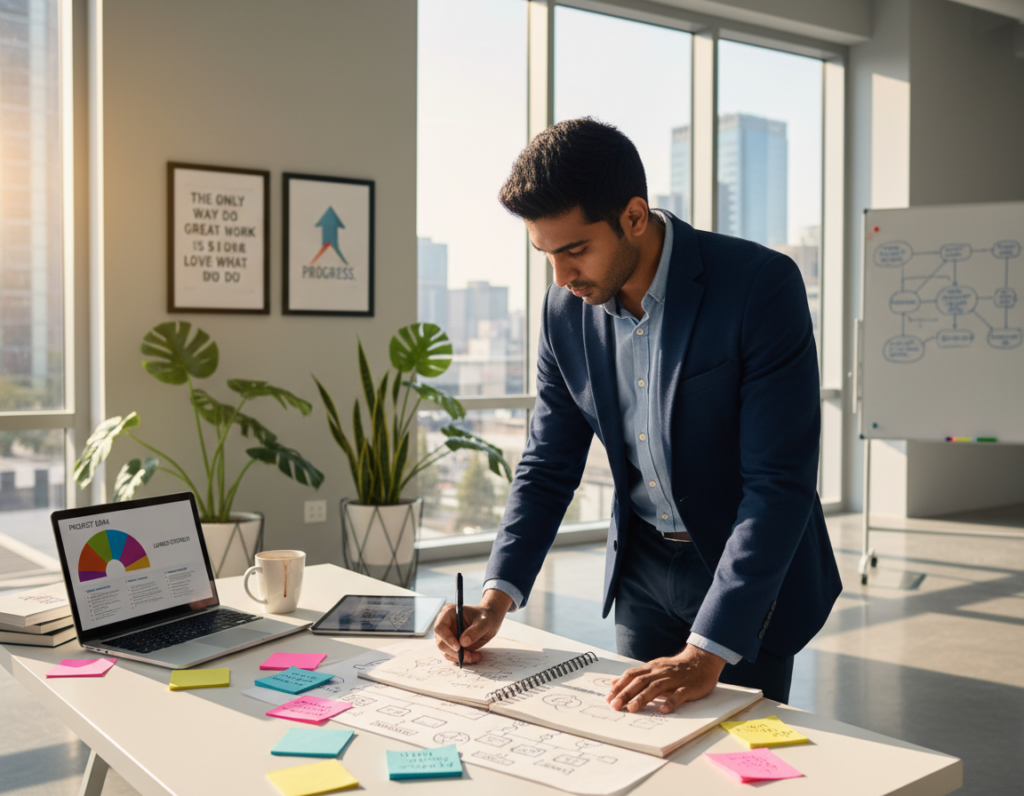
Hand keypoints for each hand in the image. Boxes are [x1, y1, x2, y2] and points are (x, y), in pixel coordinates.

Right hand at [433, 589, 511, 664]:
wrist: (490, 620)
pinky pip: (454, 656)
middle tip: (468, 656)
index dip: (446, 639)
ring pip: (447, 652)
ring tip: (476, 655)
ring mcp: (448, 636)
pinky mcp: (453, 645)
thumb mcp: (484, 622)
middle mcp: (445, 625)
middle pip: (441, 642)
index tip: (458, 647)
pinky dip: (464, 658)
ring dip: (460, 657)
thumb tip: (462, 643)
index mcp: (449, 613)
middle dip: (454, 652)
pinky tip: (475, 655)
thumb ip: (474, 631)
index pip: (440, 628)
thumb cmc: (486, 617)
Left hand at [604, 644, 726, 713]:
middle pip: (640, 682)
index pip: (632, 675)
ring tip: (632, 709)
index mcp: (651, 668)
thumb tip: (615, 683)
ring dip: (642, 698)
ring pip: (656, 687)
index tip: (608, 698)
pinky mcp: (688, 687)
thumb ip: (636, 676)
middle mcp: (660, 672)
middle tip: (614, 706)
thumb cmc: (676, 668)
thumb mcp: (654, 668)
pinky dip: (670, 702)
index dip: (619, 686)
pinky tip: (663, 710)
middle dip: (626, 694)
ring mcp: (674, 679)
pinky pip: (679, 694)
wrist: (702, 660)